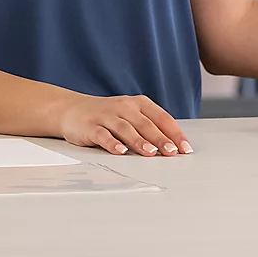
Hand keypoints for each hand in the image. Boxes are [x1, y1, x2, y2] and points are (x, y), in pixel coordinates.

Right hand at [57, 92, 193, 156]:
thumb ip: (148, 128)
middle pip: (146, 124)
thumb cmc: (107, 116)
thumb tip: (171, 147)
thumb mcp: (130, 116)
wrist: (72, 110)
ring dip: (139, 141)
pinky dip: (112, 143)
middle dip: (161, 139)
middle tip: (172, 152)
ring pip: (126, 129)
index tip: (185, 148)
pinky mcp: (91, 126)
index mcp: (138, 104)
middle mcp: (124, 107)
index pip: (161, 117)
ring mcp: (107, 116)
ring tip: (151, 152)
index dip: (175, 133)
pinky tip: (121, 151)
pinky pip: (103, 135)